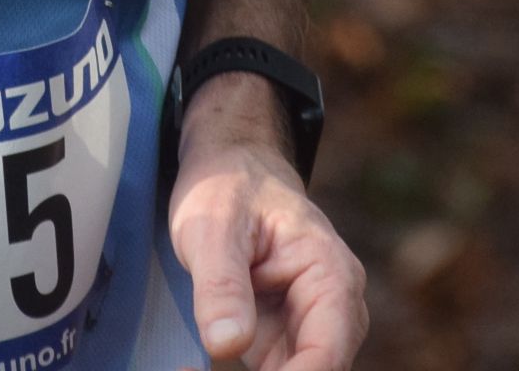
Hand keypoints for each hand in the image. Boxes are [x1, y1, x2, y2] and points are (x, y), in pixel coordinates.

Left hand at [169, 88, 366, 370]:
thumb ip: (221, 284)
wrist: (231, 167)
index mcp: (331, 277)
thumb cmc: (229, 185)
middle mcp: (332, 310)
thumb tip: (226, 346)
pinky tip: (189, 369)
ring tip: (186, 370)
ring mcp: (308, 328)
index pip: (327, 355)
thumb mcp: (214, 226)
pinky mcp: (281, 340)